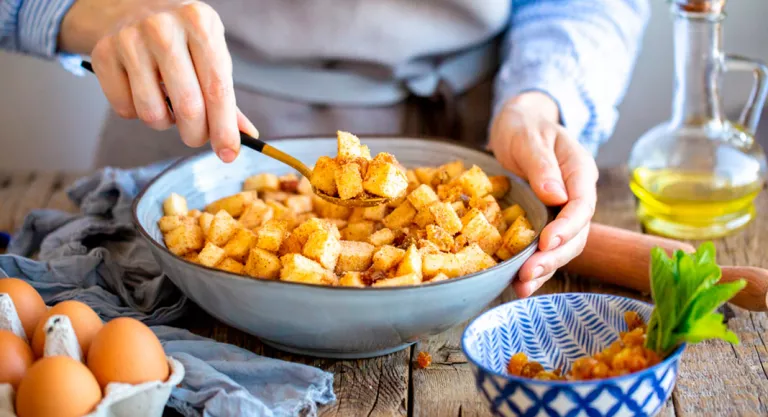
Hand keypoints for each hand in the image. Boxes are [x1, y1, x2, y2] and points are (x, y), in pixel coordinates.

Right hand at [58, 0, 257, 161]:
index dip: (224, 128)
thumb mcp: (211, 54)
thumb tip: (246, 138)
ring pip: (152, 113)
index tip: (229, 154)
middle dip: (196, 134)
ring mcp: (129, 38)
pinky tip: (142, 91)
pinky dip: (137, 112)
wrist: (132, 7)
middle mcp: (164, 27)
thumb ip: (226, 97)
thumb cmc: (182, 39)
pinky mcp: (103, 53)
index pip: (217, 88)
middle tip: (197, 137)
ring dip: (165, 123)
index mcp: (200, 23)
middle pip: (188, 105)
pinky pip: (125, 109)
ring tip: (168, 104)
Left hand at [489, 92, 597, 297]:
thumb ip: (542, 165)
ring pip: (563, 247)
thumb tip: (556, 195)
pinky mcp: (546, 222)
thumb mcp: (529, 138)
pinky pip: (546, 249)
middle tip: (528, 273)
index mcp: (579, 172)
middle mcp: (575, 195)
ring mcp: (562, 212)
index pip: (582, 205)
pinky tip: (519, 284)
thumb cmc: (524, 127)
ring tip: (522, 285)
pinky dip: (535, 267)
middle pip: (575, 234)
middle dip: (553, 257)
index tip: (547, 242)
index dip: (567, 227)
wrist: (518, 124)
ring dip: (545, 269)